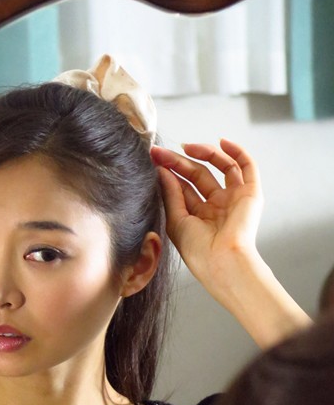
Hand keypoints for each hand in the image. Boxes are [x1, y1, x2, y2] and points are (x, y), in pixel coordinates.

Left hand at [150, 139, 310, 347]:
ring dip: (204, 153)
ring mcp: (234, 199)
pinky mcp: (251, 194)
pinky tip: (221, 142)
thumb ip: (171, 193)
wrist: (222, 262)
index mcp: (199, 216)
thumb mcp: (176, 220)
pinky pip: (247, 167)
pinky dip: (237, 152)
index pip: (184, 187)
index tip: (154, 158)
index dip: (169, 171)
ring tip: (186, 147)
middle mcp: (217, 206)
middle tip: (161, 152)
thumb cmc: (197, 251)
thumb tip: (162, 169)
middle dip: (179, 161)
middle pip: (199, 174)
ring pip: (221, 167)